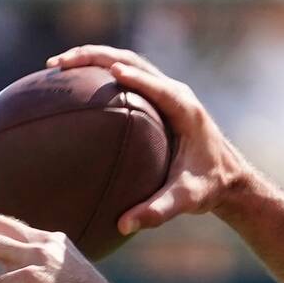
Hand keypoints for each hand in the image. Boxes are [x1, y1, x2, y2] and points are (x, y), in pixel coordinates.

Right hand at [45, 45, 244, 232]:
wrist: (228, 177)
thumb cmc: (209, 186)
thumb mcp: (187, 200)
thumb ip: (157, 211)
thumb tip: (123, 225)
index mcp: (185, 109)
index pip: (157, 86)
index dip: (135, 77)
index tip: (109, 72)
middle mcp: (176, 93)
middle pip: (133, 62)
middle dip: (96, 57)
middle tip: (58, 64)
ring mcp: (166, 91)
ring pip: (127, 62)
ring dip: (93, 59)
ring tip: (55, 67)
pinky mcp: (158, 97)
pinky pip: (126, 77)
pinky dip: (98, 74)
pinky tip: (71, 86)